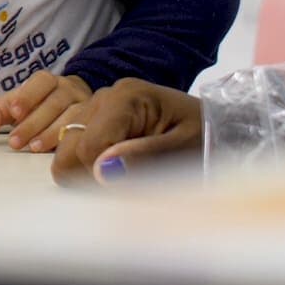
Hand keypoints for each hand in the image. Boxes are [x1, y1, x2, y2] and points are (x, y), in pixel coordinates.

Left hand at [0, 71, 90, 151]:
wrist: (73, 106)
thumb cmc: (38, 107)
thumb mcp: (16, 106)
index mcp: (47, 81)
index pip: (40, 82)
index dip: (27, 96)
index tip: (14, 113)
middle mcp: (69, 89)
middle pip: (53, 103)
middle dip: (32, 123)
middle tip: (15, 141)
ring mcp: (85, 105)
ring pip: (72, 116)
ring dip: (51, 133)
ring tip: (33, 147)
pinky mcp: (95, 123)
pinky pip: (86, 130)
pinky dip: (70, 141)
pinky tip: (58, 152)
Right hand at [50, 78, 204, 186]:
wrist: (218, 126)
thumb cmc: (206, 136)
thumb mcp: (184, 148)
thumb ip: (145, 158)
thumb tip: (102, 172)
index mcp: (125, 97)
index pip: (87, 147)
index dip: (101, 177)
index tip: (132, 187)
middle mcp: (103, 97)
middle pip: (70, 150)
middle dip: (92, 175)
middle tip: (132, 181)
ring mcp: (94, 108)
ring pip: (66, 152)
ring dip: (90, 173)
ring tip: (129, 173)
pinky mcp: (93, 121)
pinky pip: (73, 150)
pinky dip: (89, 168)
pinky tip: (117, 168)